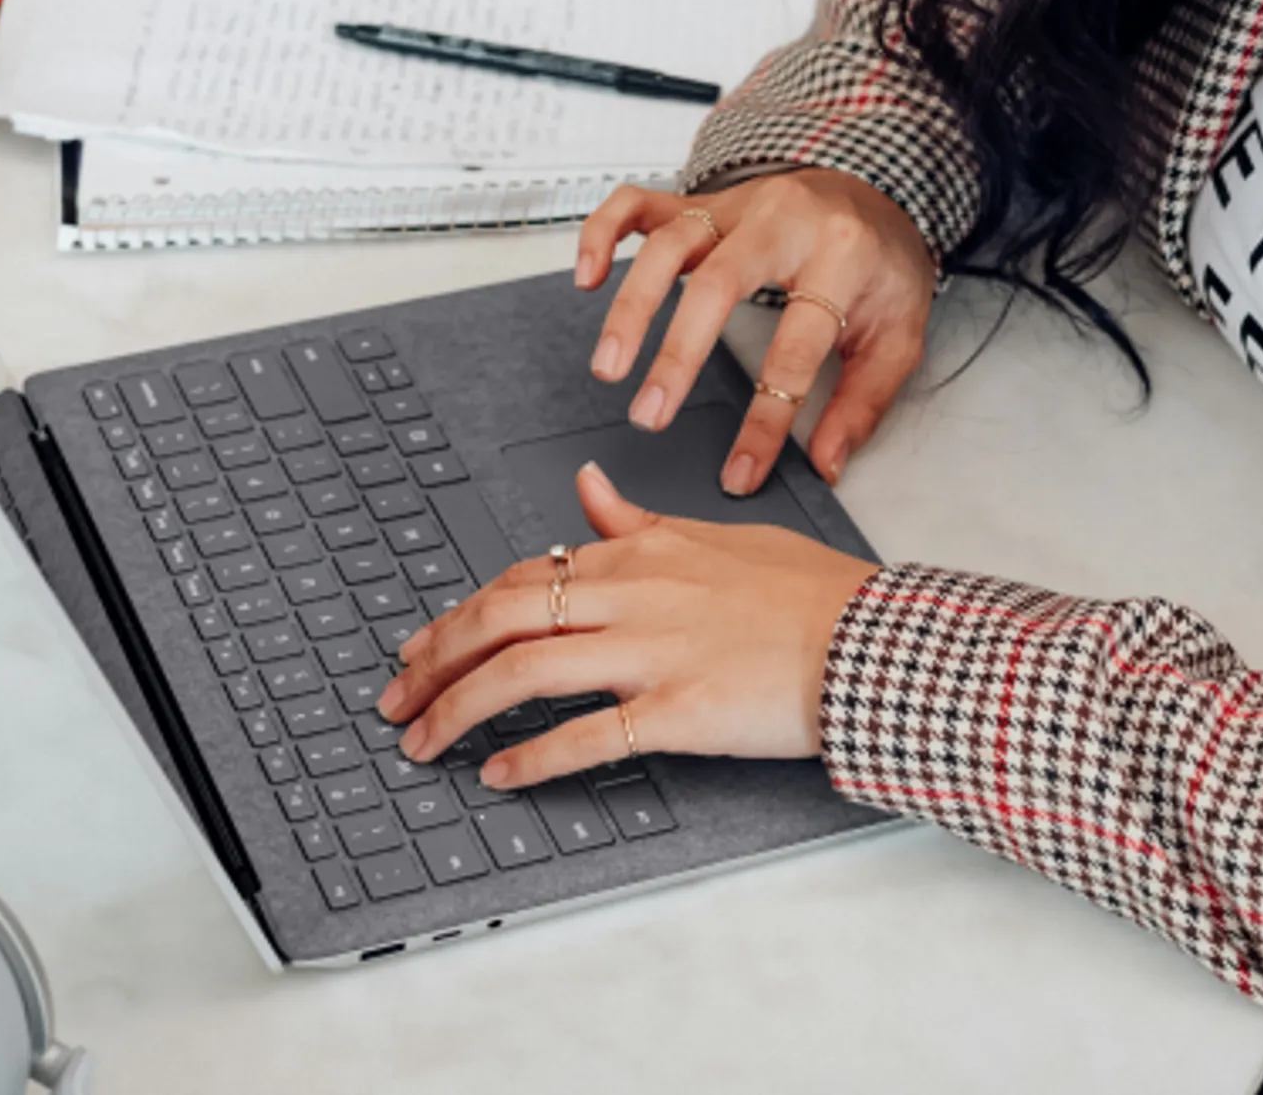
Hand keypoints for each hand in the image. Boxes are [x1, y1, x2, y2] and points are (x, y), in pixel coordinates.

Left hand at [377, 462, 879, 784]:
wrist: (867, 639)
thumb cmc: (801, 591)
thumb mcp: (713, 536)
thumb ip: (638, 520)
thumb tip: (587, 488)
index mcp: (638, 552)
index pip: (523, 576)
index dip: (461, 614)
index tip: (424, 645)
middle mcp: (632, 595)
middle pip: (502, 617)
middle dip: (435, 659)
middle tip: (396, 696)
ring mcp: (652, 653)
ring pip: (525, 669)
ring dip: (459, 708)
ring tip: (422, 741)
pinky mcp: (678, 711)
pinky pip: (586, 734)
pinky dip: (532, 756)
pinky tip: (497, 774)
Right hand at [575, 169, 935, 493]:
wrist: (878, 194)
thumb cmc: (882, 266)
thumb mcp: (898, 337)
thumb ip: (862, 404)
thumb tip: (826, 464)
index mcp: (841, 256)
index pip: (795, 347)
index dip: (766, 419)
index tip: (740, 471)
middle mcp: (782, 222)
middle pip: (719, 283)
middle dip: (677, 353)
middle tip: (648, 414)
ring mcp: (736, 206)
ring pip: (670, 243)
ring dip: (632, 305)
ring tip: (609, 364)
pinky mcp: (702, 202)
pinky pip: (640, 202)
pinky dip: (604, 233)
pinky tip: (589, 276)